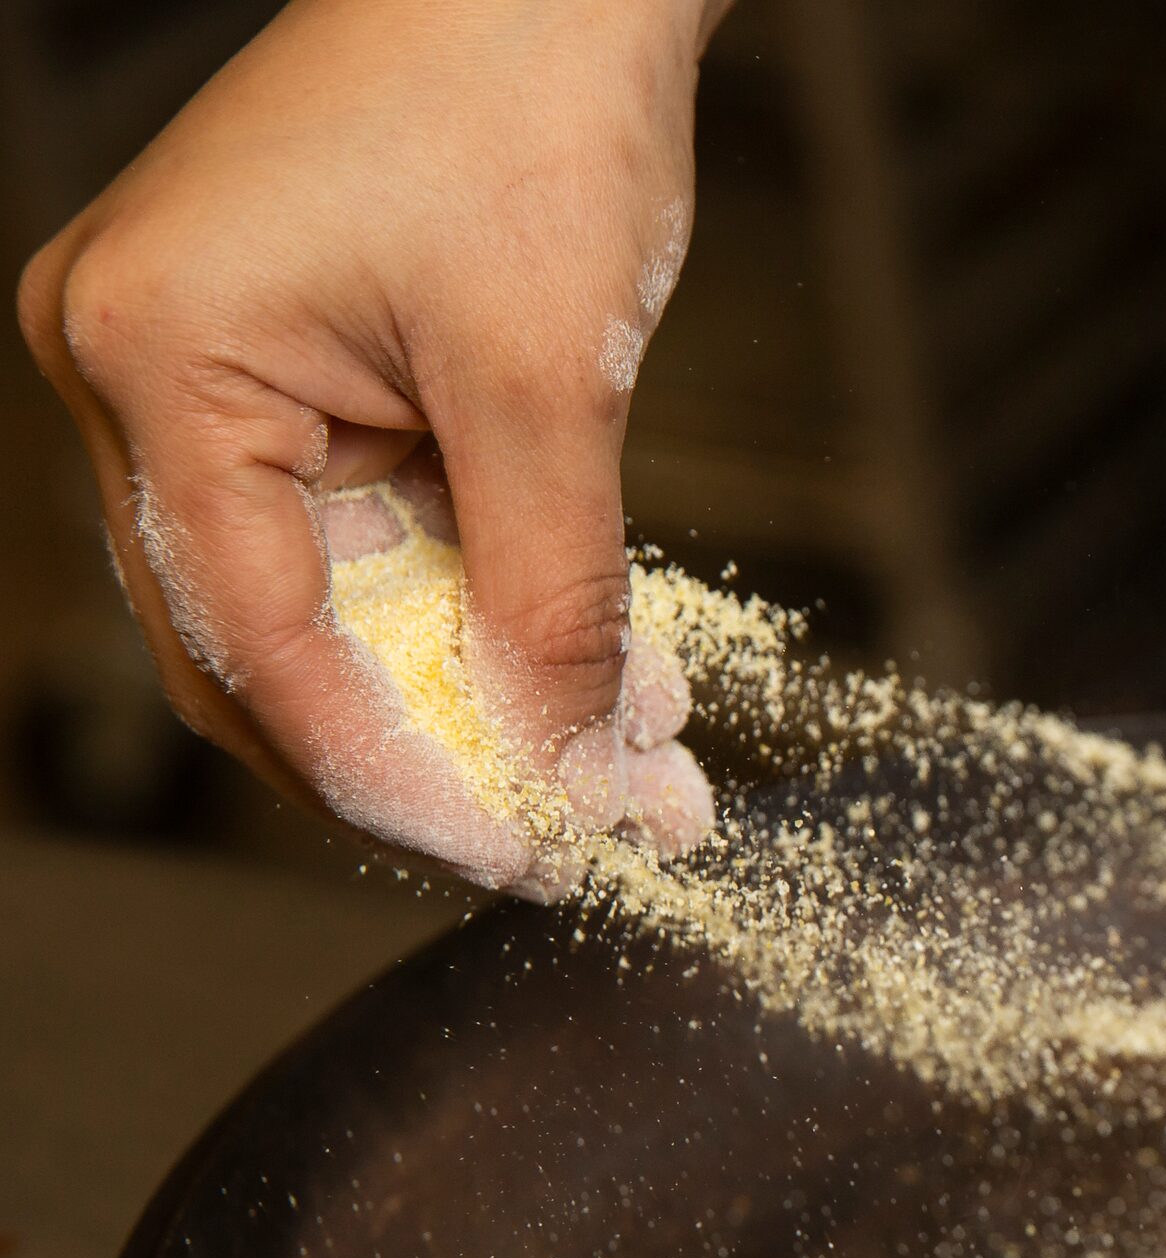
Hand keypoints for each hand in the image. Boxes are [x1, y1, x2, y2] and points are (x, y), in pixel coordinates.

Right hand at [17, 0, 724, 888]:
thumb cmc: (524, 104)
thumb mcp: (551, 383)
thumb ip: (553, 598)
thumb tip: (572, 776)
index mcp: (161, 365)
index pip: (261, 647)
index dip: (397, 779)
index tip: (522, 856)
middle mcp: (147, 380)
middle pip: (276, 652)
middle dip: (442, 755)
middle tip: (573, 835)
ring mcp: (211, 381)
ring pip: (340, 613)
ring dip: (487, 696)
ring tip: (631, 768)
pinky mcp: (295, 380)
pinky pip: (381, 543)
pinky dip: (489, 613)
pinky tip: (604, 675)